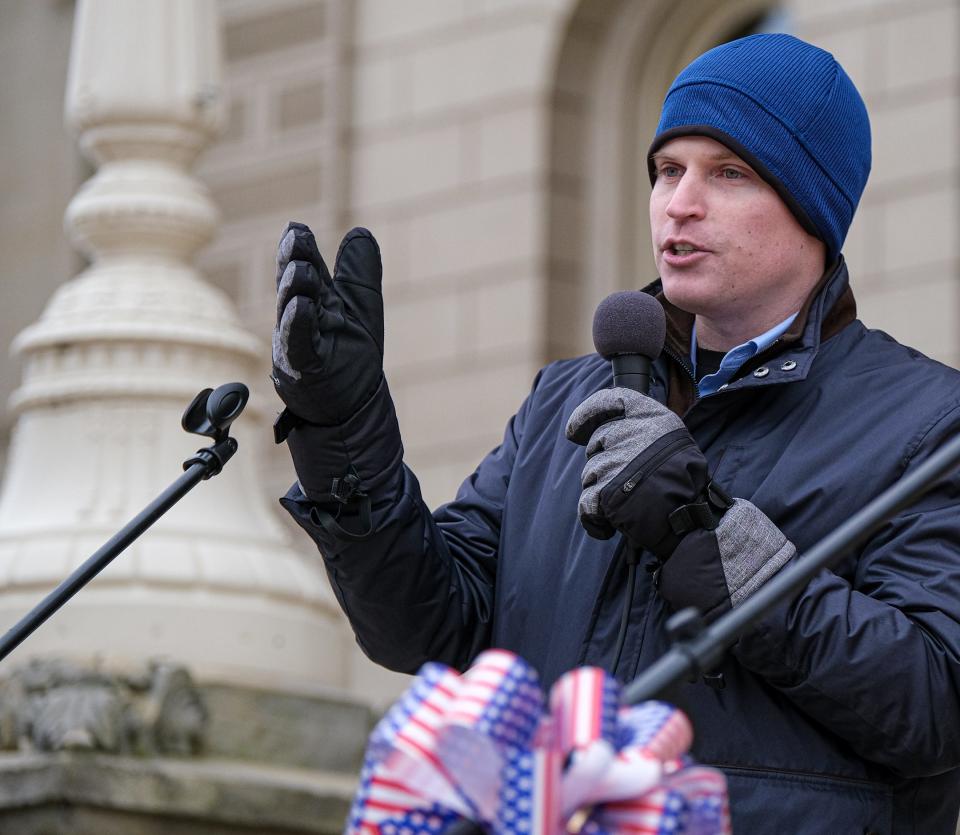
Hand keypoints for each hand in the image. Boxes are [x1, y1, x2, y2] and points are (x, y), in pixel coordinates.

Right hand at [272, 222, 383, 426]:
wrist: (352, 405)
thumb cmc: (350, 356)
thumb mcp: (361, 308)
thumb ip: (358, 273)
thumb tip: (359, 232)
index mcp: (313, 300)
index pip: (304, 268)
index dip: (299, 248)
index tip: (296, 228)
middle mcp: (300, 318)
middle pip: (293, 284)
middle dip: (293, 260)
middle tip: (295, 236)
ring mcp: (298, 343)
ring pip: (292, 311)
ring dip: (295, 289)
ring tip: (301, 269)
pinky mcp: (303, 368)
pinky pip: (298, 344)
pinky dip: (298, 325)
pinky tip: (301, 307)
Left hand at [565, 387, 794, 620]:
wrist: (691, 517)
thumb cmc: (683, 480)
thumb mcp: (672, 438)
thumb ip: (640, 427)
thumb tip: (597, 428)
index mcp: (651, 415)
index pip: (609, 400)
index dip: (587, 413)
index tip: (575, 430)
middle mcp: (631, 433)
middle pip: (596, 444)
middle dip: (604, 464)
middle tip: (629, 480)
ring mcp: (617, 461)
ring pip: (590, 474)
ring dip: (602, 490)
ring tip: (629, 500)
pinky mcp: (607, 490)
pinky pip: (586, 503)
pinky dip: (593, 517)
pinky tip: (607, 524)